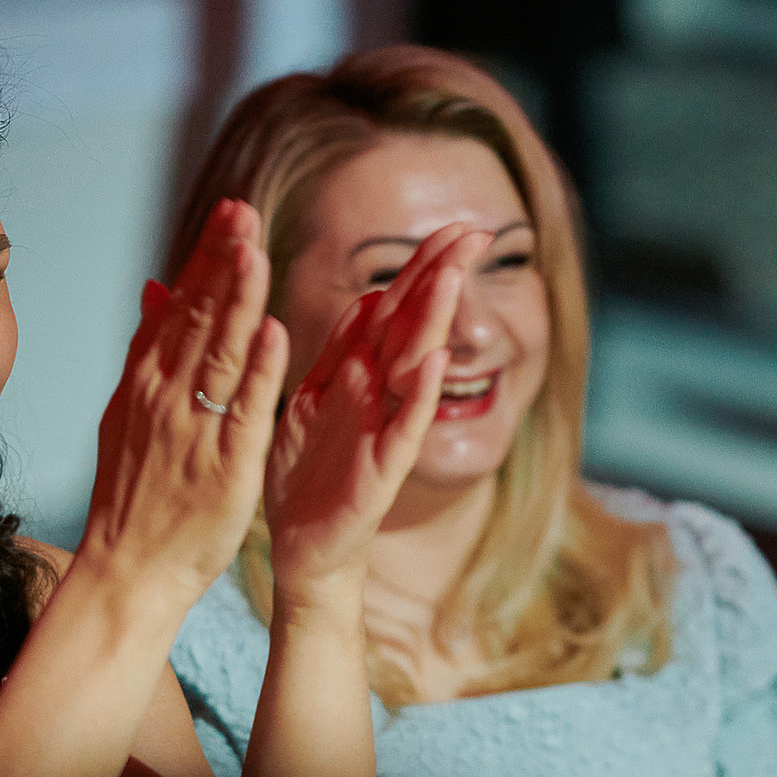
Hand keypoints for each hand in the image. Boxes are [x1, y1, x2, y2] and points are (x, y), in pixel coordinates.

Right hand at [79, 199, 289, 604]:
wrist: (127, 570)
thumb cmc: (135, 497)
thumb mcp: (127, 415)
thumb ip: (147, 351)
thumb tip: (157, 289)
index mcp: (147, 383)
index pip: (180, 307)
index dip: (206, 258)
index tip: (229, 214)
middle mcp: (167, 398)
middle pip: (198, 318)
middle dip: (222, 262)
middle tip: (245, 212)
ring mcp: (194, 430)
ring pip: (219, 353)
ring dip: (239, 299)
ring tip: (256, 250)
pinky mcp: (225, 466)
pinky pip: (243, 410)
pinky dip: (258, 370)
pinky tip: (273, 332)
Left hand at [265, 223, 489, 605]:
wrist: (302, 550)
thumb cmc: (307, 477)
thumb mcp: (313, 400)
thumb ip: (338, 352)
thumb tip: (369, 298)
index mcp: (359, 374)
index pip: (396, 306)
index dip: (422, 266)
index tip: (453, 226)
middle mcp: (381, 396)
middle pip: (415, 324)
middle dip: (442, 277)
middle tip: (474, 231)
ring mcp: (386, 430)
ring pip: (415, 366)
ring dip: (435, 321)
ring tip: (452, 276)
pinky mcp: (382, 470)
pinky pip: (406, 428)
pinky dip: (421, 395)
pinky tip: (436, 362)